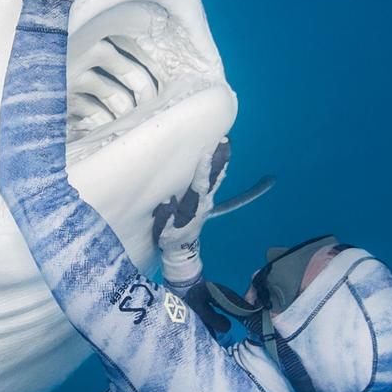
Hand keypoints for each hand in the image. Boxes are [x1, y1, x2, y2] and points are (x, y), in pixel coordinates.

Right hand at [154, 139, 230, 286]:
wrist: (182, 250)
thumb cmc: (171, 240)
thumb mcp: (165, 232)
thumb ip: (166, 217)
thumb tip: (166, 200)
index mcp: (194, 208)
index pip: (200, 186)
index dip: (203, 170)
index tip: (206, 155)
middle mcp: (205, 202)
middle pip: (215, 178)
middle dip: (219, 160)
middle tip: (225, 141)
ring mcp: (208, 201)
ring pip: (217, 178)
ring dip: (222, 161)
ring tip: (226, 143)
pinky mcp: (206, 200)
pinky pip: (215, 181)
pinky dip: (219, 168)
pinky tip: (221, 156)